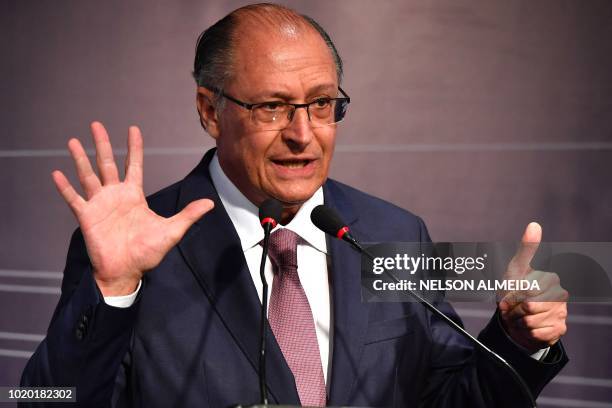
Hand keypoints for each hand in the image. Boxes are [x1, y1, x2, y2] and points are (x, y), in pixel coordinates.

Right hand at [52, 122, 213, 295]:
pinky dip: (65, 188)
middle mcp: (115, 195)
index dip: (134, 148)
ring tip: (72, 141)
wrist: (127, 271)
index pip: (134, 165)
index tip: (133, 129)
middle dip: (102, 144)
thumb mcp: (172, 230)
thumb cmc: (148, 253)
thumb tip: (210, 203)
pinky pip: (74, 199)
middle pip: (107, 163)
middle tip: (96, 124)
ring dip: (80, 159)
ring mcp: (100, 205)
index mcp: (134, 196)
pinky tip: (57, 174)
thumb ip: (188, 215)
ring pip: (88, 176)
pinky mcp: (87, 217)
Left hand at [498, 222, 567, 351]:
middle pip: (529, 307)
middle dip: (513, 309)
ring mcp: (561, 313)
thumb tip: (535, 224)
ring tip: (518, 316)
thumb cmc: (515, 290)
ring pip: (531, 322)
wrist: (515, 317)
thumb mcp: (516, 268)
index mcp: (551, 279)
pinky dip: (526, 332)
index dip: (512, 294)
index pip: (527, 289)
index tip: (511, 292)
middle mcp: (561, 295)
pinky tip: (527, 327)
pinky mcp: (559, 329)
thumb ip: (526, 248)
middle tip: (512, 306)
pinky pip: (536, 334)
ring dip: (517, 321)